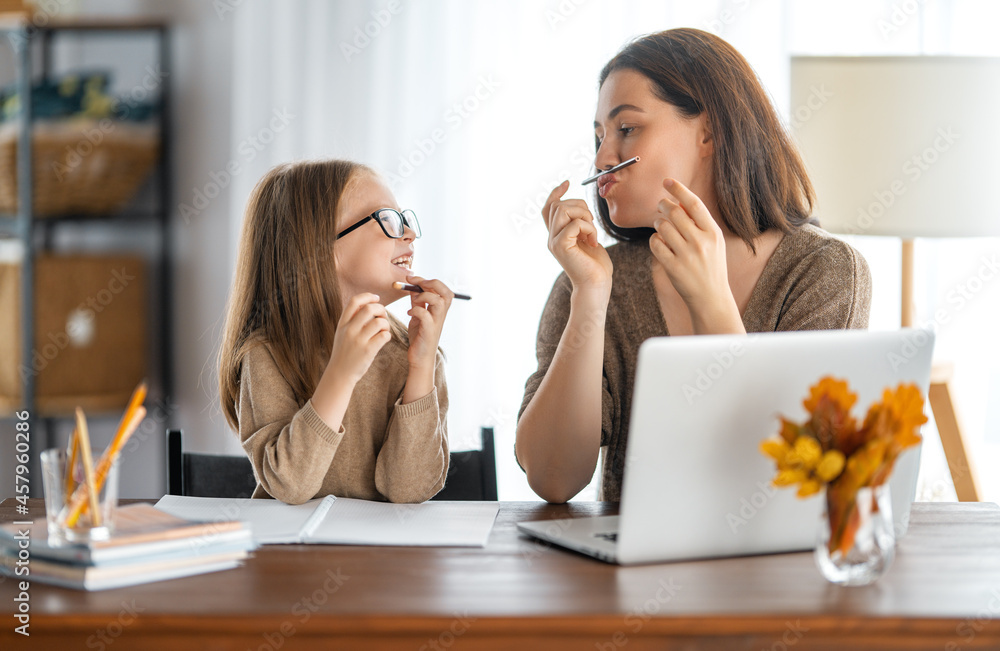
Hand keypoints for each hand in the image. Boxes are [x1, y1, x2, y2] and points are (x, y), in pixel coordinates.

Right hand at [328, 293, 390, 384]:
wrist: (340, 374)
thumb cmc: (344, 352)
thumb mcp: (341, 333)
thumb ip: (351, 320)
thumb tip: (367, 304)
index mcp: (343, 324)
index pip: (354, 302)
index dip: (368, 296)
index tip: (376, 298)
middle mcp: (349, 330)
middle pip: (369, 308)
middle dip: (381, 309)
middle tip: (383, 317)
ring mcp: (358, 340)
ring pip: (379, 322)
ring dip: (386, 324)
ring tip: (384, 330)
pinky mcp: (368, 351)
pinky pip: (384, 336)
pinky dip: (387, 335)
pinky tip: (384, 339)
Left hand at [404, 275, 452, 371]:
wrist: (419, 357)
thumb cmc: (420, 337)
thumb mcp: (418, 316)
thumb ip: (418, 303)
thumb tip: (413, 288)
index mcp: (439, 310)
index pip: (441, 289)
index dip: (427, 281)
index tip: (410, 279)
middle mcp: (441, 315)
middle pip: (446, 293)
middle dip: (431, 284)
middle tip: (416, 283)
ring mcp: (436, 323)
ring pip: (439, 301)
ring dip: (424, 297)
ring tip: (414, 301)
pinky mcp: (429, 331)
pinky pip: (426, 315)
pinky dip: (416, 311)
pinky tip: (409, 314)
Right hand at [542, 181, 612, 293]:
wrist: (596, 285)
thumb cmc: (595, 265)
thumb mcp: (587, 239)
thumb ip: (580, 225)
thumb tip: (580, 209)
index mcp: (556, 235)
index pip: (549, 208)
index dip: (556, 193)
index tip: (567, 182)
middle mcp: (551, 237)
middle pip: (558, 205)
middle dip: (580, 206)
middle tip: (592, 224)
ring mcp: (554, 241)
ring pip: (564, 210)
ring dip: (584, 216)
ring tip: (592, 232)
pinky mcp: (561, 246)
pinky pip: (575, 223)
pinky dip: (589, 228)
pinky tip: (594, 241)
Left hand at [648, 178, 732, 314]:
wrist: (711, 297)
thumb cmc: (710, 265)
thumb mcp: (714, 242)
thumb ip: (699, 222)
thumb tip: (679, 199)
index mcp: (713, 232)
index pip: (694, 204)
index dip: (679, 189)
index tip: (667, 181)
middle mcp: (701, 242)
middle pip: (674, 212)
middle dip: (663, 205)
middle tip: (660, 205)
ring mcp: (686, 255)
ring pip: (662, 227)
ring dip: (657, 222)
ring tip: (660, 225)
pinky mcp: (673, 267)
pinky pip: (655, 244)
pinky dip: (654, 240)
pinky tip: (659, 242)